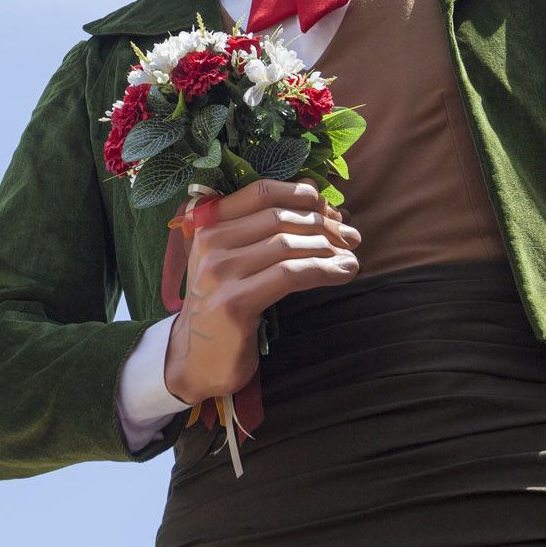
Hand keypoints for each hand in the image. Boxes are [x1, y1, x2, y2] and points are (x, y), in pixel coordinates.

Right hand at [163, 179, 361, 405]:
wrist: (194, 358)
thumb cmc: (221, 303)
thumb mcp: (233, 258)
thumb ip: (264, 225)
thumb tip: (312, 188)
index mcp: (207, 224)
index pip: (261, 192)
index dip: (302, 195)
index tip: (330, 210)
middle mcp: (208, 243)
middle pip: (279, 218)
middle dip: (323, 224)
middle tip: (350, 237)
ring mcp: (218, 273)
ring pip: (287, 245)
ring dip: (329, 248)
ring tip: (351, 257)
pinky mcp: (235, 302)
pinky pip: (290, 275)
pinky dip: (324, 270)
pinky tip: (344, 273)